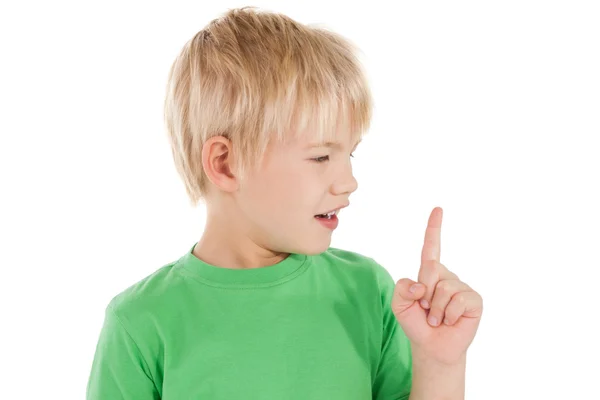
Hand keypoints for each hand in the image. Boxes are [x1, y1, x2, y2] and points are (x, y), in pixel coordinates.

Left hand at [391, 207, 482, 364]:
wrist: (431, 346)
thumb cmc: (416, 322)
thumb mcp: (399, 304)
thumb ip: (402, 289)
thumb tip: (422, 286)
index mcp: (429, 273)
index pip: (431, 247)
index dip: (434, 228)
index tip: (438, 209)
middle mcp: (446, 276)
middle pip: (431, 270)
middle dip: (424, 293)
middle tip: (426, 309)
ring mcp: (461, 287)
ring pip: (444, 289)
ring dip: (435, 310)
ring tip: (437, 318)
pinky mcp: (473, 300)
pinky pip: (458, 301)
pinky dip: (449, 315)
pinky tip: (450, 321)